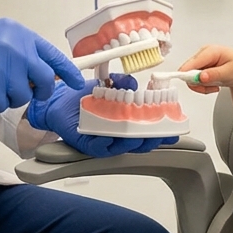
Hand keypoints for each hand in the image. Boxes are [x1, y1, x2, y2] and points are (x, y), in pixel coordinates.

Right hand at [0, 19, 83, 111]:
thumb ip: (19, 49)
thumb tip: (38, 70)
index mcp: (20, 34)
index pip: (54, 56)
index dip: (68, 72)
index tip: (77, 82)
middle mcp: (17, 48)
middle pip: (44, 82)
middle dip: (37, 93)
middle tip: (21, 92)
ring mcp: (4, 67)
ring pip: (22, 97)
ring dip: (6, 97)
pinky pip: (0, 105)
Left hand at [27, 74, 179, 157]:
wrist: (60, 100)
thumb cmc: (85, 96)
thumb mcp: (109, 84)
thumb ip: (124, 83)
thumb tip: (133, 84)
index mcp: (127, 123)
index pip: (148, 131)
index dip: (162, 133)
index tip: (172, 130)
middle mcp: (118, 135)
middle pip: (140, 144)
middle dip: (151, 139)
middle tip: (157, 132)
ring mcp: (105, 141)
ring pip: (123, 148)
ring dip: (130, 141)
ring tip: (134, 133)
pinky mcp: (88, 145)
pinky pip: (100, 148)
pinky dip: (105, 143)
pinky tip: (108, 137)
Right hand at [180, 45, 232, 93]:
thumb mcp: (230, 72)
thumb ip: (214, 75)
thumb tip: (201, 76)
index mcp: (210, 51)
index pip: (192, 63)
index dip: (189, 75)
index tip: (195, 84)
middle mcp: (203, 55)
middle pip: (188, 71)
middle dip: (198, 83)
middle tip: (212, 87)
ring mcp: (201, 62)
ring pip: (190, 78)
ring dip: (202, 86)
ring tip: (215, 86)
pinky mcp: (201, 70)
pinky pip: (194, 82)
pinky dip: (203, 87)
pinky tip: (213, 85)